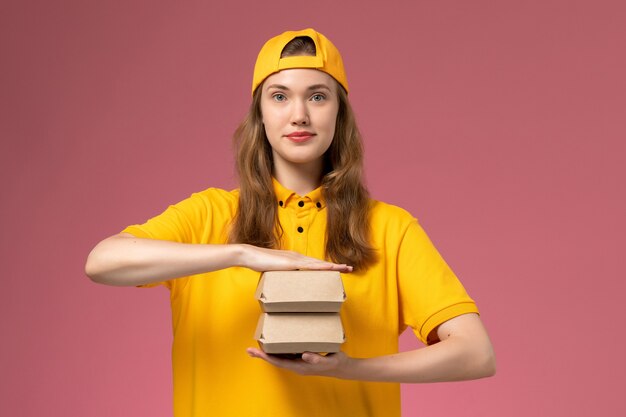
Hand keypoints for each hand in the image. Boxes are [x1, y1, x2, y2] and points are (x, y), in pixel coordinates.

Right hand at [238, 244, 352, 272]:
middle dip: (336, 266)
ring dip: (333, 266)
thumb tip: (284, 287)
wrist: (250, 256)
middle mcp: (298, 257)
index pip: (314, 264)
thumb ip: (281, 278)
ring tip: (345, 268)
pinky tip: (330, 268)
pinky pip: (310, 266)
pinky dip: (322, 267)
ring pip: (319, 263)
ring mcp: (296, 259)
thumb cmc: (258, 265)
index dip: (327, 267)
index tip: (337, 269)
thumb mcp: (274, 273)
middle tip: (349, 268)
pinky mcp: (292, 263)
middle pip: (321, 263)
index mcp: (295, 260)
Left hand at [246, 348, 350, 377]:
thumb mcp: (329, 360)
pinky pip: (287, 353)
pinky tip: (276, 342)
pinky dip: (279, 348)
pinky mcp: (303, 357)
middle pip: (275, 360)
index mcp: (300, 366)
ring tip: (259, 344)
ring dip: (269, 351)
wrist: (343, 367)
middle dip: (262, 355)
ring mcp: (299, 362)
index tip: (255, 352)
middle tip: (249, 349)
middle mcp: (297, 365)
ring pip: (280, 357)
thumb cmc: (336, 363)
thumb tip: (304, 355)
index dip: (266, 357)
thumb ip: (317, 359)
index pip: (278, 362)